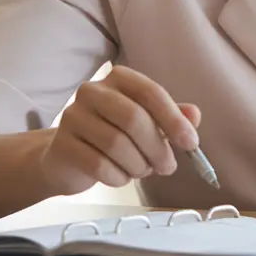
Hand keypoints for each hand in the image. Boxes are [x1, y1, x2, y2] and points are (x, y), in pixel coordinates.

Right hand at [39, 65, 200, 195]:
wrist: (68, 157)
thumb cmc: (113, 135)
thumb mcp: (147, 123)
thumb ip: (171, 117)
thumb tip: (194, 115)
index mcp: (119, 78)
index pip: (151, 93)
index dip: (174, 119)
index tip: (191, 144)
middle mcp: (92, 91)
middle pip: (134, 119)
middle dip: (158, 148)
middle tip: (168, 167)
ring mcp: (73, 116)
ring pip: (117, 144)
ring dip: (139, 165)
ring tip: (142, 170)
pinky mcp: (61, 145)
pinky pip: (98, 165)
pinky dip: (118, 177)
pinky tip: (120, 176)